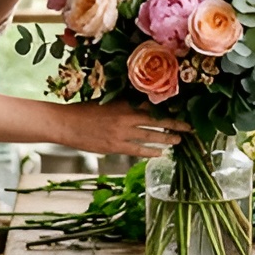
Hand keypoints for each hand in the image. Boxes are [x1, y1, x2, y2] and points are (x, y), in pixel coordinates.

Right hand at [63, 99, 190, 158]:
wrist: (66, 124)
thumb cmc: (85, 110)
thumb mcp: (107, 101)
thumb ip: (125, 103)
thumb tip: (144, 104)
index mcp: (124, 102)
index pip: (152, 104)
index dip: (169, 107)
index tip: (183, 109)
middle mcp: (125, 117)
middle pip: (157, 120)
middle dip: (175, 124)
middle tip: (189, 127)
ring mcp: (121, 133)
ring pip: (150, 136)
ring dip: (166, 139)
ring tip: (178, 140)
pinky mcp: (115, 147)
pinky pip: (137, 150)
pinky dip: (150, 152)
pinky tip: (159, 153)